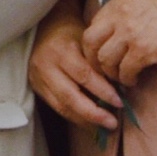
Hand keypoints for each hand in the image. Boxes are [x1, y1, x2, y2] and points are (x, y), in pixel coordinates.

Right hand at [28, 15, 123, 131]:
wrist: (45, 27)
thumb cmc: (73, 33)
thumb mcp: (87, 41)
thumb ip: (99, 64)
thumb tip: (120, 91)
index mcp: (61, 50)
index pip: (84, 75)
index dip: (103, 92)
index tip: (120, 103)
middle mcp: (46, 65)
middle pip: (69, 96)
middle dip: (93, 113)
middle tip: (112, 123)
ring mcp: (38, 77)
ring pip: (61, 106)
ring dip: (84, 120)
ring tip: (103, 127)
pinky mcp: (36, 86)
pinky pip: (56, 107)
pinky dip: (74, 117)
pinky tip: (89, 122)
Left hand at [85, 0, 156, 87]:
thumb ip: (125, 11)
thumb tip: (113, 31)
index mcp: (120, 1)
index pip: (94, 23)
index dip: (95, 42)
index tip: (100, 52)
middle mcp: (120, 15)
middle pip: (90, 41)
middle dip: (92, 59)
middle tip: (101, 69)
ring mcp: (131, 33)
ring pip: (105, 59)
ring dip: (110, 72)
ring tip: (119, 77)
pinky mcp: (144, 51)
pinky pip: (125, 70)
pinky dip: (126, 79)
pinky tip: (132, 80)